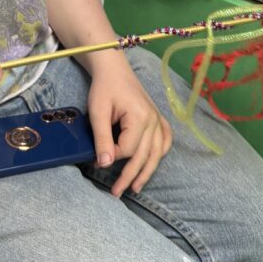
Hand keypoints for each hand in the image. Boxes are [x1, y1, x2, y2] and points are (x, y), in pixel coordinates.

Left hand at [86, 56, 172, 197]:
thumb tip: (104, 164)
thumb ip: (102, 138)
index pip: (128, 149)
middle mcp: (153, 120)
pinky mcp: (156, 117)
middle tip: (116, 192)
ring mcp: (157, 119)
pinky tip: (154, 161)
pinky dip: (161, 152)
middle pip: (144, 156)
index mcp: (140, 117)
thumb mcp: (98, 111)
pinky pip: (165, 139)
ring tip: (136, 187)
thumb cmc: (104, 88)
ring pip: (157, 152)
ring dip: (147, 171)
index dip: (112, 157)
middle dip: (129, 176)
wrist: (113, 69)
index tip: (97, 158)